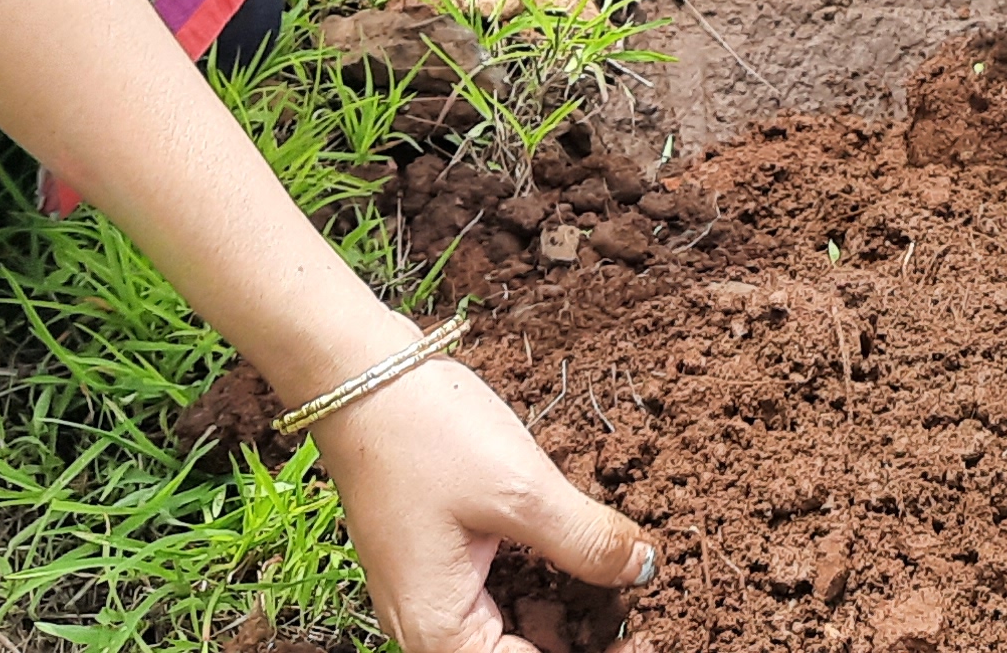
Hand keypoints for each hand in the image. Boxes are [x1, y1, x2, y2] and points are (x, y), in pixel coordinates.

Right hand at [309, 350, 655, 652]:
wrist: (361, 378)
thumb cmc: (426, 436)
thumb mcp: (520, 490)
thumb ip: (586, 540)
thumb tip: (643, 570)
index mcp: (442, 633)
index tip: (644, 638)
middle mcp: (427, 629)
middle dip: (577, 639)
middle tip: (633, 612)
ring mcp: (428, 597)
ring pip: (509, 632)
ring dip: (562, 616)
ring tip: (614, 586)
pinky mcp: (435, 565)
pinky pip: (494, 597)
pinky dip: (538, 586)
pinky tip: (575, 557)